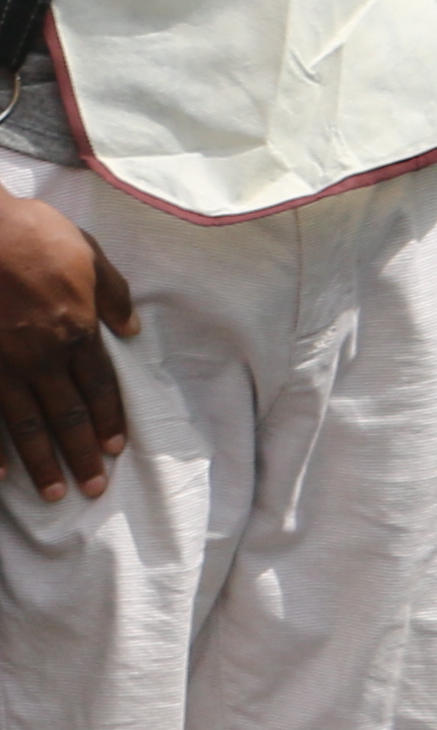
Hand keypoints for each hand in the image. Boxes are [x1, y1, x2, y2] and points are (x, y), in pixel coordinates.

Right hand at [0, 189, 135, 499]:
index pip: (99, 386)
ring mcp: (2, 364)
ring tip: (54, 494)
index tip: (115, 450)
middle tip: (92, 489)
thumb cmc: (35, 235)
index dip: (108, 420)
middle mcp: (42, 355)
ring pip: (25, 425)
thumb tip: (131, 328)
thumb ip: (113, 294)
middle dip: (80, 454)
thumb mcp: (89, 255)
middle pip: (66, 415)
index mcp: (77, 328)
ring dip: (41, 463)